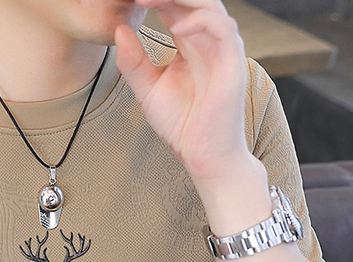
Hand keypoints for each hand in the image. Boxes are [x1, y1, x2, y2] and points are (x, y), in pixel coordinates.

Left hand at [115, 0, 250, 181]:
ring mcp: (222, 50)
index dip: (155, 0)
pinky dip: (200, 21)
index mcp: (190, 45)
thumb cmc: (181, 125)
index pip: (174, 7)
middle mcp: (208, 42)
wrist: (203, 154)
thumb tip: (119, 29)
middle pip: (193, 0)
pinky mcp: (233, 63)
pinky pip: (222, 28)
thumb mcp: (148, 91)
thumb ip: (133, 63)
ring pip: (209, 6)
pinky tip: (177, 27)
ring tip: (149, 0)